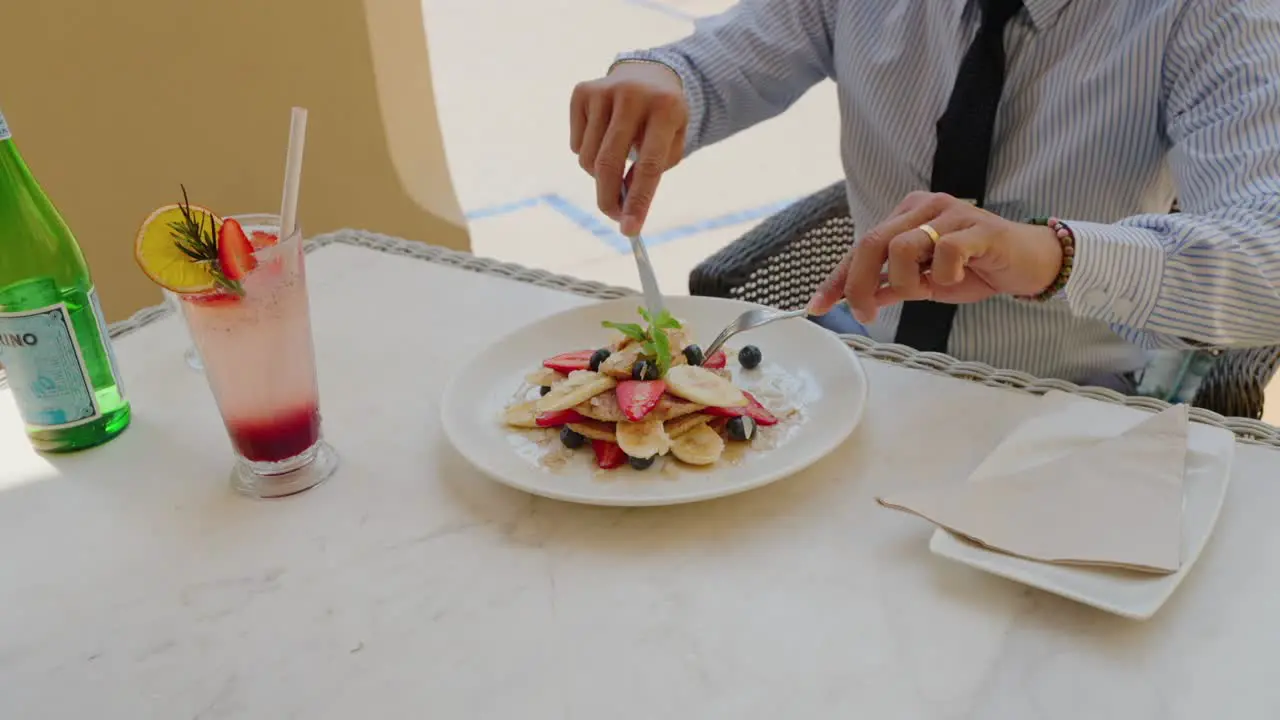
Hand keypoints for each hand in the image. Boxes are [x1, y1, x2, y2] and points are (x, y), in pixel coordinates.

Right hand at [570, 61, 687, 235]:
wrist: (649, 76)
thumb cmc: (662, 121)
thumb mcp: (671, 145)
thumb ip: (650, 175)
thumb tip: (620, 201)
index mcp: (666, 108)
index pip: (649, 165)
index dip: (638, 202)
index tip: (630, 230)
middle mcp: (632, 95)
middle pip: (609, 163)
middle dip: (608, 199)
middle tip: (615, 217)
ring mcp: (603, 90)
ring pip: (588, 158)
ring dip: (600, 175)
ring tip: (618, 162)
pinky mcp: (582, 92)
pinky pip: (577, 145)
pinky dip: (589, 153)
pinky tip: (605, 138)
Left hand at [807, 192, 1064, 322]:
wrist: (1028, 264)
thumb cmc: (976, 268)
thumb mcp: (925, 283)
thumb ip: (892, 286)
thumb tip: (855, 299)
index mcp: (907, 216)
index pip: (861, 246)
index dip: (837, 278)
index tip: (817, 306)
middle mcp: (924, 207)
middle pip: (872, 242)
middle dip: (859, 283)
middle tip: (866, 313)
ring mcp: (951, 214)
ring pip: (903, 246)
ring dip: (908, 281)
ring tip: (929, 289)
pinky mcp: (978, 228)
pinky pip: (945, 251)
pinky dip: (944, 275)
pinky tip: (958, 277)